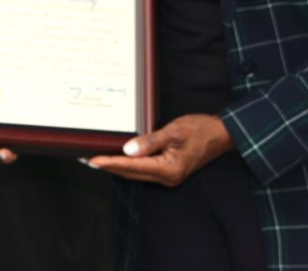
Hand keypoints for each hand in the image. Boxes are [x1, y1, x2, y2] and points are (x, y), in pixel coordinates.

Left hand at [82, 114, 233, 186]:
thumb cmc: (199, 130)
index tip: (92, 159)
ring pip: (136, 174)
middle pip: (131, 173)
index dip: (110, 162)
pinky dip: (129, 165)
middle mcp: (167, 178)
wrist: (221, 134)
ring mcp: (169, 177)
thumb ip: (150, 141)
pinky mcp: (169, 171)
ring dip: (117, 167)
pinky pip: (144, 170)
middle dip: (108, 166)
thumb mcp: (174, 131)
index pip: (131, 166)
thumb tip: (127, 150)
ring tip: (97, 160)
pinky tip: (119, 159)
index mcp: (168, 169)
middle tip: (86, 159)